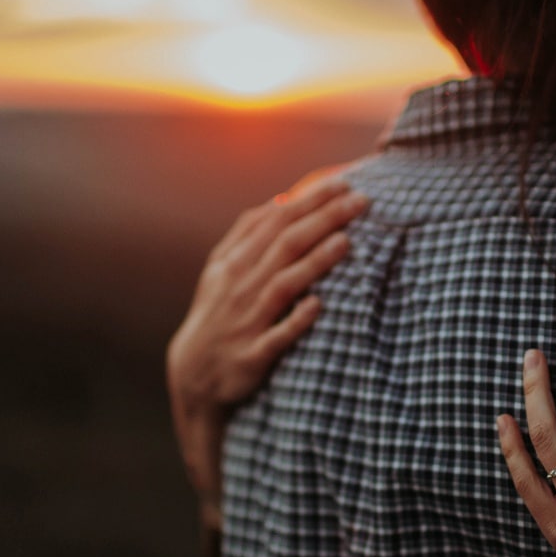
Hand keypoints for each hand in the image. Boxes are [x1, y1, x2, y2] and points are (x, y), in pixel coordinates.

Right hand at [167, 167, 366, 520]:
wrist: (194, 373)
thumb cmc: (217, 312)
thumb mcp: (221, 269)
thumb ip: (247, 232)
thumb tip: (281, 198)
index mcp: (234, 261)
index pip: (277, 221)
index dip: (311, 201)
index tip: (344, 184)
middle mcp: (240, 286)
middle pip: (285, 245)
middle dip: (323, 219)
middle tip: (361, 201)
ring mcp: (246, 321)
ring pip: (283, 285)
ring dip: (314, 263)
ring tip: (346, 241)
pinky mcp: (253, 355)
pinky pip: (277, 336)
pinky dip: (296, 320)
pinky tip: (318, 304)